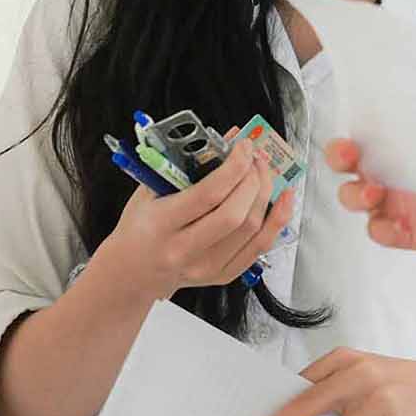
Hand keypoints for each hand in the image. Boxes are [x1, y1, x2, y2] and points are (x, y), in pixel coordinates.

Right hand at [94, 138, 296, 301]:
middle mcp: (184, 250)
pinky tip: (283, 200)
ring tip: (266, 172)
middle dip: (253, 180)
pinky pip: (259, 247)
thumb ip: (183, 166)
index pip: (209, 194)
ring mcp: (206, 267)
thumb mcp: (148, 192)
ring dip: (267, 195)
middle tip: (255, 158)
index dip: (234, 166)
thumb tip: (225, 140)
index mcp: (161, 225)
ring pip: (252, 230)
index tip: (243, 147)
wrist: (132, 272)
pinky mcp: (222, 275)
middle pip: (236, 214)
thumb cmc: (139, 228)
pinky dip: (277, 221)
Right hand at [322, 137, 415, 256]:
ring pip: (353, 197)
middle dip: (338, 158)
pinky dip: (384, 228)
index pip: (360, 132)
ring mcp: (391, 201)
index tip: (354, 138)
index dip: (348, 135)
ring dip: (356, 194)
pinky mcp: (403, 228)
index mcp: (398, 143)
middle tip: (350, 155)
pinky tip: (401, 223)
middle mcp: (387, 169)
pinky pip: (380, 230)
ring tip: (375, 192)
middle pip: (344, 163)